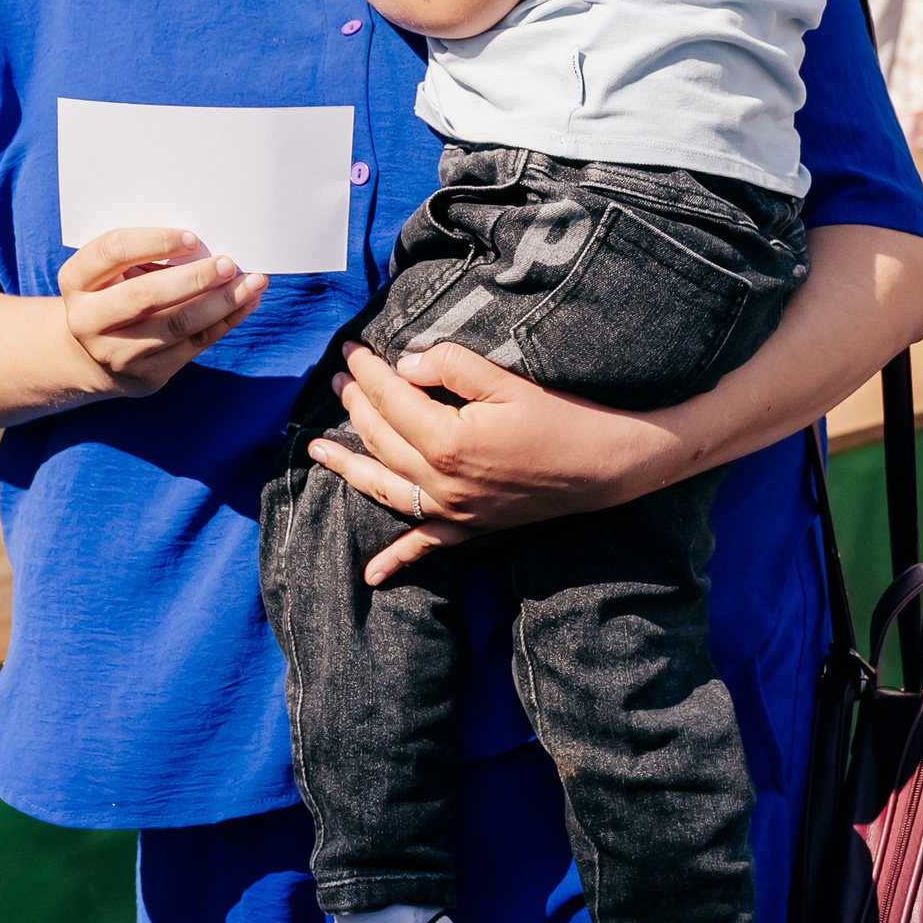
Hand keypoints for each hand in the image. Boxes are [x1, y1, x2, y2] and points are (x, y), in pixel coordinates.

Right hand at [56, 228, 266, 398]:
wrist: (91, 354)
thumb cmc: (111, 293)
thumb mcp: (111, 270)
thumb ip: (143, 254)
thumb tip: (206, 242)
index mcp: (75, 280)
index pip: (111, 251)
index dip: (153, 241)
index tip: (191, 237)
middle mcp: (88, 320)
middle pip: (145, 295)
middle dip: (193, 278)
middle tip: (228, 263)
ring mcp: (116, 353)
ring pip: (177, 325)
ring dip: (221, 302)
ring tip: (252, 282)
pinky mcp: (145, 375)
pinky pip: (194, 346)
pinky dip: (225, 322)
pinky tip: (246, 303)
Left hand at [308, 342, 681, 584]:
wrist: (605, 465)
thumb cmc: (561, 416)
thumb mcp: (508, 379)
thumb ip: (452, 367)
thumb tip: (406, 365)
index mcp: (448, 441)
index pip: (391, 400)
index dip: (368, 371)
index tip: (352, 349)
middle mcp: (443, 482)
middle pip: (382, 439)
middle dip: (355, 405)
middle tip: (339, 379)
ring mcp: (454, 511)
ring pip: (386, 489)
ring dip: (348, 468)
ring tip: (317, 450)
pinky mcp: (472, 528)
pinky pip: (426, 546)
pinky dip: (397, 559)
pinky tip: (370, 573)